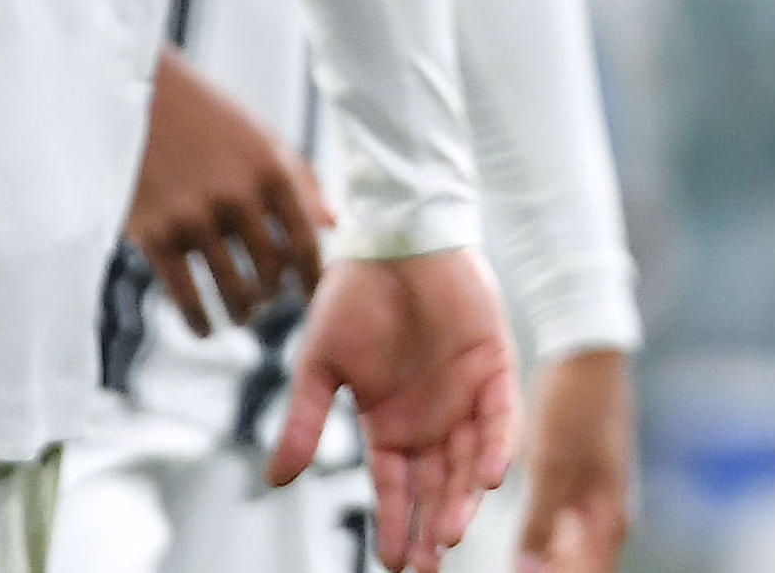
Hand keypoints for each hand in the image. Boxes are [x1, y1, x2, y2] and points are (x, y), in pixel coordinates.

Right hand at [125, 48, 331, 333]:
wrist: (131, 94)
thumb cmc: (203, 114)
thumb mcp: (259, 134)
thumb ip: (300, 178)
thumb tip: (334, 223)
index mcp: (272, 168)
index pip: (306, 243)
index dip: (311, 280)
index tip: (309, 297)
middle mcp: (238, 195)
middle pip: (271, 273)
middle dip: (272, 297)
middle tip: (266, 302)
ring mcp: (196, 217)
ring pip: (234, 292)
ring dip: (242, 314)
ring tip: (241, 315)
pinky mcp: (156, 234)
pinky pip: (188, 298)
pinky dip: (201, 323)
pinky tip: (205, 328)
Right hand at [274, 249, 518, 572]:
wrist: (392, 235)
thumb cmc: (351, 294)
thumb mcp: (319, 364)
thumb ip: (304, 421)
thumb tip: (274, 480)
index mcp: (389, 423)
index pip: (394, 487)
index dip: (395, 524)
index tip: (393, 562)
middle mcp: (430, 419)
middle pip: (436, 487)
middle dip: (432, 528)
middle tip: (428, 565)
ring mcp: (464, 396)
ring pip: (468, 463)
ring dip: (462, 499)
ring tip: (450, 534)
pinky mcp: (494, 368)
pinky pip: (500, 418)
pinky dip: (494, 448)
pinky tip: (485, 478)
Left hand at [516, 348, 632, 572]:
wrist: (589, 352)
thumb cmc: (575, 404)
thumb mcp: (553, 467)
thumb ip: (540, 524)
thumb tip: (526, 571)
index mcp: (609, 519)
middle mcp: (607, 514)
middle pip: (578, 567)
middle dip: (545, 572)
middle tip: (512, 571)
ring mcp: (596, 497)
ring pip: (568, 549)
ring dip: (542, 559)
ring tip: (511, 563)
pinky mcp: (581, 479)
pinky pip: (563, 524)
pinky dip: (542, 535)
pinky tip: (519, 538)